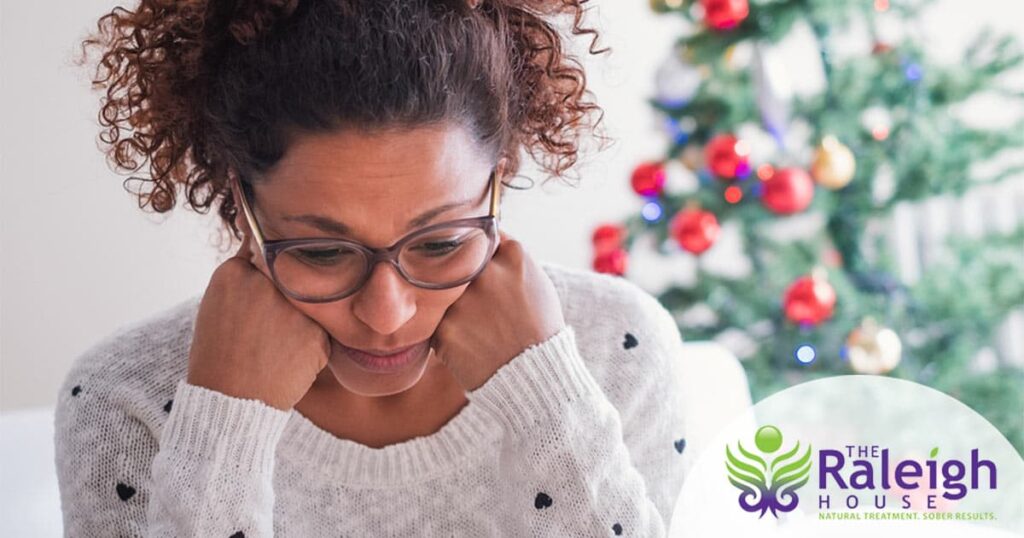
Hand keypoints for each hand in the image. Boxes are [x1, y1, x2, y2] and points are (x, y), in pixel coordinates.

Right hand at [186, 231, 330, 410]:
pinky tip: (288, 360)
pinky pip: (321, 331)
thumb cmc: (219, 356)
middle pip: (291, 277)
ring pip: (309, 304)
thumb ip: (243, 275)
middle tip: (267, 328)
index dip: (267, 272)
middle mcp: (265, 283)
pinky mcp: (317, 333)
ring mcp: (293, 307)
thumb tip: (260, 244)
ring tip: (274, 347)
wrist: (229, 404)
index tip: (263, 290)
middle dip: (285, 296)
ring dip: (300, 320)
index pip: (263, 253)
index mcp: (234, 273)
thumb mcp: (216, 306)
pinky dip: (310, 345)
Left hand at [430, 230, 565, 391]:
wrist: (536, 378)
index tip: (479, 267)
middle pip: (458, 262)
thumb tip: (482, 237)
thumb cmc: (540, 330)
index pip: (482, 237)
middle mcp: (487, 273)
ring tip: (478, 328)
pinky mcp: (445, 329)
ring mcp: (464, 300)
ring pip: (442, 292)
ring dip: (452, 307)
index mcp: (514, 256)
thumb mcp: (537, 283)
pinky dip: (446, 332)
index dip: (478, 253)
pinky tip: (469, 343)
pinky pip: (434, 321)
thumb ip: (508, 258)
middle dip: (461, 278)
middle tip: (479, 304)